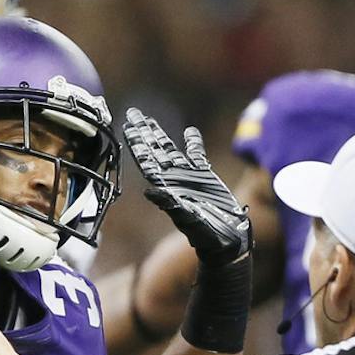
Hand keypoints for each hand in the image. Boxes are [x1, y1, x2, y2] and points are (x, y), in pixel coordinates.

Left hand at [124, 108, 250, 266]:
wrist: (227, 241)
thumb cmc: (208, 236)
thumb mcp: (188, 219)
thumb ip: (169, 205)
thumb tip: (148, 190)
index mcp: (166, 187)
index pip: (146, 160)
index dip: (136, 143)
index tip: (126, 126)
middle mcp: (173, 179)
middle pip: (154, 150)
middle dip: (142, 132)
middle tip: (132, 113)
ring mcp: (188, 177)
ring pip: (170, 150)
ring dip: (159, 135)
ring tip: (148, 120)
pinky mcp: (205, 177)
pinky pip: (197, 155)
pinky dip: (193, 143)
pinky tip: (189, 131)